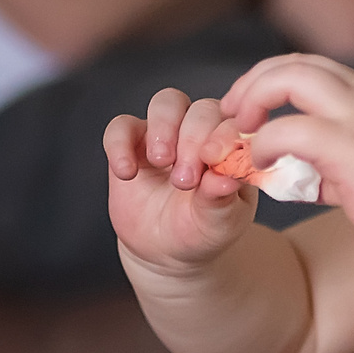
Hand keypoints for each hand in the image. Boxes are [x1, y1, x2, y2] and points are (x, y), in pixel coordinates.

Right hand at [103, 87, 262, 275]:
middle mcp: (202, 131)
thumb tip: (224, 180)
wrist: (167, 250)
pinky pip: (120, 127)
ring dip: (163, 128)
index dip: (223, 136)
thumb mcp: (218, 222)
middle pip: (201, 109)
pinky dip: (120, 144)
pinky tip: (126, 173)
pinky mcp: (131, 143)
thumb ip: (220, 200)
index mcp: (232, 146)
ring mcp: (166, 133)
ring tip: (160, 161)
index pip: (233, 124)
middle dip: (192, 139)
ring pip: (166, 102)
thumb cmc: (203, 229)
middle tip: (184, 180)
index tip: (213, 160)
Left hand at [221, 53, 353, 261]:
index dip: (271, 80)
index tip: (251, 109)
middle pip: (294, 62)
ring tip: (241, 130)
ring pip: (291, 77)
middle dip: (253, 82)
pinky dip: (266, 141)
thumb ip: (330, 164)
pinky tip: (261, 161)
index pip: (310, 66)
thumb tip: (292, 174)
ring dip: (254, 98)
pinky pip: (291, 128)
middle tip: (233, 113)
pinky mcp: (350, 147)